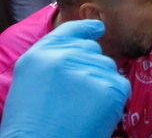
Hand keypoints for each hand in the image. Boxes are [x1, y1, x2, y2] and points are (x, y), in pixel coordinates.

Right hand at [1, 20, 130, 137]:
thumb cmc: (31, 124)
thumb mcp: (31, 82)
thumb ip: (54, 59)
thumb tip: (84, 42)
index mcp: (42, 54)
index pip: (72, 30)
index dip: (87, 28)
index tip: (98, 28)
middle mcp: (66, 56)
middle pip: (93, 50)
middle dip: (90, 67)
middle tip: (75, 94)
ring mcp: (90, 69)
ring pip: (108, 67)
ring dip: (100, 83)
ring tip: (80, 108)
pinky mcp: (110, 86)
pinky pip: (120, 84)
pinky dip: (113, 98)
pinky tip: (94, 113)